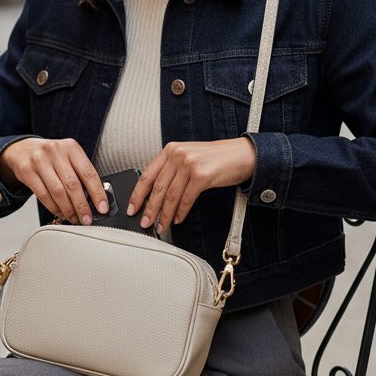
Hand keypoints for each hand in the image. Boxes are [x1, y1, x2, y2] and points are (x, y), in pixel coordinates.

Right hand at [0, 137, 108, 223]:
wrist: (22, 150)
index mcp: (71, 147)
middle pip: (72, 184)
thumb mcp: (67, 157)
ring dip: (68, 210)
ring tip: (75, 218)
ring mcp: (39, 161)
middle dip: (82, 206)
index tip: (102, 208)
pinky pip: (43, 195)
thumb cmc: (51, 157)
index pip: (88, 172)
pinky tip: (61, 213)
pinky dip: (54, 208)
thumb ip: (80, 173)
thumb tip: (95, 199)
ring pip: (58, 192)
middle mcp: (55, 151)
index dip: (97, 193)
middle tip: (87, 219)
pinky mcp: (27, 171)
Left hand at [127, 139, 257, 233]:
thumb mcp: (189, 158)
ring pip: (171, 196)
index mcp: (170, 150)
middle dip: (149, 209)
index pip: (147, 175)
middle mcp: (178, 155)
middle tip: (145, 223)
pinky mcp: (202, 175)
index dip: (137, 194)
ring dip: (164, 215)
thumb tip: (155, 195)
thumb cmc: (216, 159)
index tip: (132, 208)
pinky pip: (186, 199)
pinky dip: (180, 212)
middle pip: (157, 188)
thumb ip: (171, 171)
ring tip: (161, 226)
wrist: (243, 155)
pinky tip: (177, 219)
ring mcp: (190, 164)